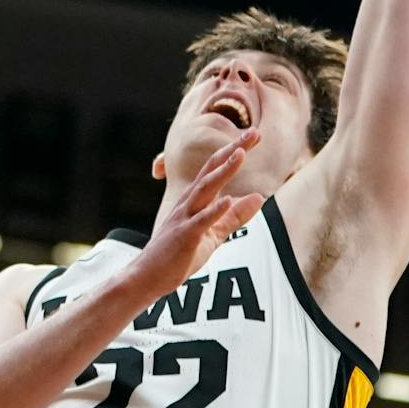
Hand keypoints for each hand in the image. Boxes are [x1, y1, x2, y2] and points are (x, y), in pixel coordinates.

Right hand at [130, 129, 264, 296]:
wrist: (149, 276)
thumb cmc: (180, 253)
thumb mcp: (214, 233)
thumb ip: (235, 216)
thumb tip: (259, 197)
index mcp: (196, 199)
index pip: (217, 168)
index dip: (236, 150)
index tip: (256, 135)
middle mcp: (189, 202)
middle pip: (212, 170)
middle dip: (233, 150)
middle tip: (255, 132)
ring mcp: (185, 217)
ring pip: (205, 189)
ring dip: (223, 171)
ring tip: (241, 154)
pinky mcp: (184, 236)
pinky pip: (200, 221)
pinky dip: (214, 210)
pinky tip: (227, 200)